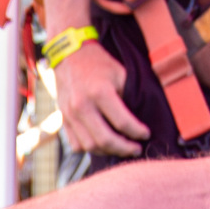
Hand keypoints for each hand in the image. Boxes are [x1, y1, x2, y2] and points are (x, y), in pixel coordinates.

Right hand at [53, 40, 149, 155]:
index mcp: (100, 92)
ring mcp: (70, 115)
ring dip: (108, 152)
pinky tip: (102, 144)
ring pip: (90, 147)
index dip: (137, 132)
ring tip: (120, 147)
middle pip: (105, 140)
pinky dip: (91, 149)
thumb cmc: (99, 65)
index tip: (146, 134)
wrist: (70, 56)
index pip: (122, 122)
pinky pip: (76, 145)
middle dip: (124, 148)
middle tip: (136, 149)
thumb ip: (128, 98)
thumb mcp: (120, 74)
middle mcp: (82, 105)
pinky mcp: (63, 120)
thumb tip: (139, 121)